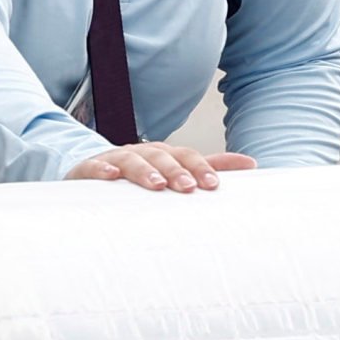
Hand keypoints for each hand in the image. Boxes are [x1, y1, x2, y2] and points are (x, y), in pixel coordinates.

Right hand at [69, 144, 255, 193]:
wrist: (92, 170)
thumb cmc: (141, 174)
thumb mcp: (175, 170)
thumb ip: (209, 167)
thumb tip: (251, 163)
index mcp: (165, 154)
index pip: (188, 156)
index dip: (202, 168)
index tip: (215, 185)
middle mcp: (144, 152)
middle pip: (163, 157)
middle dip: (177, 170)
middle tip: (189, 187)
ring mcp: (116, 159)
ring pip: (133, 160)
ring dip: (146, 171)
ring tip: (157, 185)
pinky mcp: (89, 169)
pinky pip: (95, 167)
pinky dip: (103, 170)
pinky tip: (110, 177)